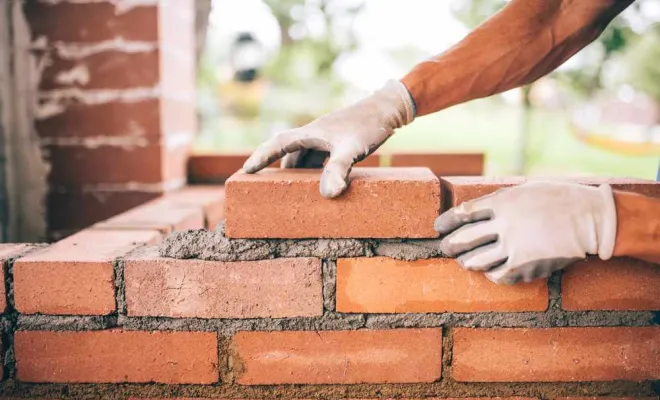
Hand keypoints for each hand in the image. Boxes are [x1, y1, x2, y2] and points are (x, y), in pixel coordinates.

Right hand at [242, 80, 414, 197]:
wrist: (389, 108)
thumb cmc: (368, 125)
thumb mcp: (352, 149)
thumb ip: (338, 170)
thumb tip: (328, 194)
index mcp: (310, 133)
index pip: (277, 144)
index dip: (261, 157)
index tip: (246, 170)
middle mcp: (314, 134)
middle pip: (289, 153)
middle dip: (277, 169)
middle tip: (267, 188)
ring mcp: (326, 137)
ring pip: (304, 156)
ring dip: (297, 172)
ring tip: (293, 191)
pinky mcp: (338, 141)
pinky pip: (318, 158)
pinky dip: (314, 170)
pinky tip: (321, 183)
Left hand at [436, 181, 617, 283]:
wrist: (591, 219)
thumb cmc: (560, 199)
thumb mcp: (526, 189)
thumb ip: (500, 200)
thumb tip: (478, 209)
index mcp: (502, 202)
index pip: (463, 213)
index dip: (446, 221)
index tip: (438, 227)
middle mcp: (504, 225)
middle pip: (464, 239)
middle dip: (449, 245)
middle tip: (444, 248)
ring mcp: (514, 247)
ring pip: (476, 261)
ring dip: (466, 262)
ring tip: (464, 262)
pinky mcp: (525, 266)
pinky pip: (498, 275)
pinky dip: (490, 274)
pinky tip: (489, 273)